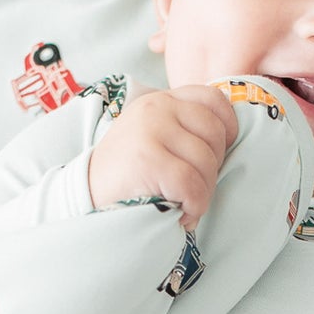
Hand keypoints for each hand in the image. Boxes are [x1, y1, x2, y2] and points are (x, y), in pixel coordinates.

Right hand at [87, 84, 239, 229]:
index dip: (227, 128)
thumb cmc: (126, 176)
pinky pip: (193, 185)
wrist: (84, 197)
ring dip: (203, 194)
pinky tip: (181, 215)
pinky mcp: (149, 159)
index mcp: (161, 100)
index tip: (216, 155)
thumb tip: (229, 139)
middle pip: (216, 134)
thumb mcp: (153, 138)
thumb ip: (183, 129)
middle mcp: (156, 107)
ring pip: (207, 162)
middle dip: (213, 169)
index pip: (214, 99)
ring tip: (184, 205)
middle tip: (192, 189)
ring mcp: (151, 131)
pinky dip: (194, 207)